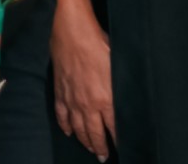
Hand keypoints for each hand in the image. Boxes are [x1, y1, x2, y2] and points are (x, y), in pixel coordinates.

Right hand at [50, 0, 115, 158]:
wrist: (72, 35)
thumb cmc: (99, 45)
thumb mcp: (118, 65)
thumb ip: (122, 84)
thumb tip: (128, 95)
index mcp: (105, 98)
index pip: (114, 126)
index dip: (117, 139)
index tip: (121, 147)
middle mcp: (88, 105)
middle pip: (94, 133)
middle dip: (100, 147)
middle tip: (103, 157)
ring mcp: (72, 101)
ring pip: (78, 129)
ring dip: (84, 141)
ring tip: (89, 148)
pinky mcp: (60, 94)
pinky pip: (62, 117)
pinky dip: (65, 127)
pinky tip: (68, 132)